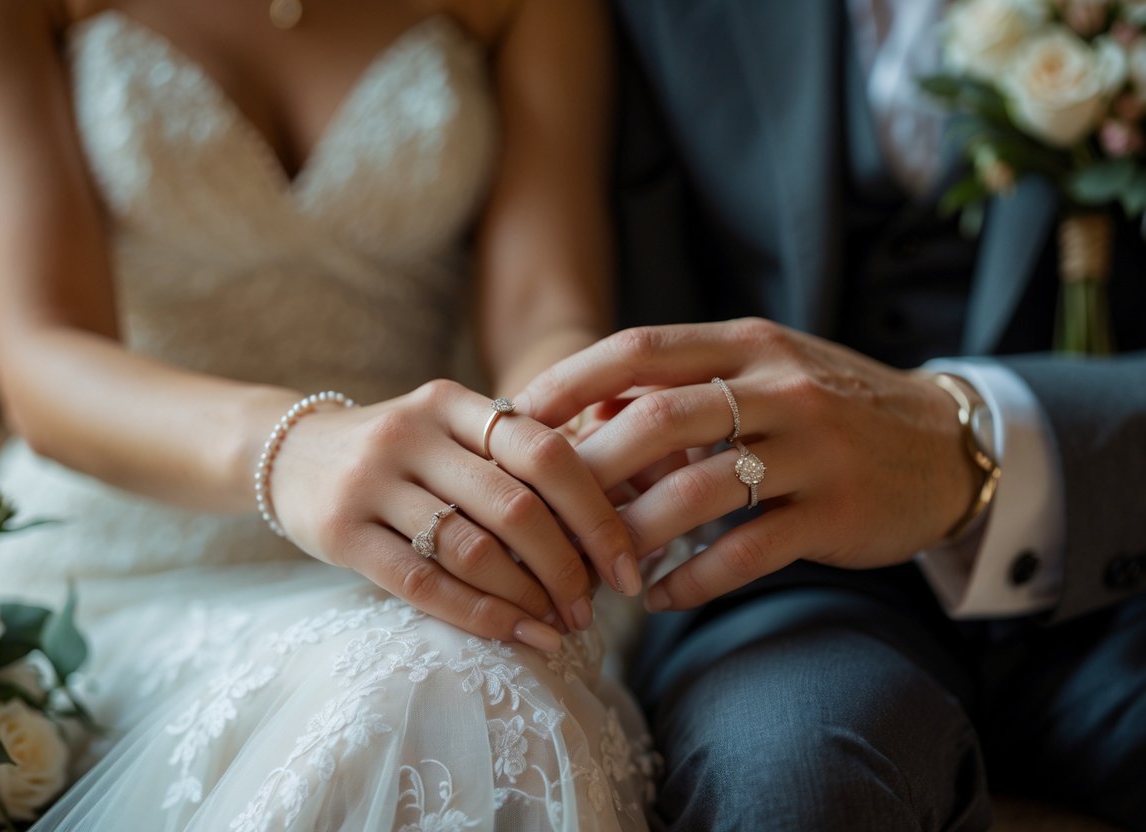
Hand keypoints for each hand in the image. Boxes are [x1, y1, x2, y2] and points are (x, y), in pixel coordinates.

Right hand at [268, 380, 641, 650]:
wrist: (286, 452)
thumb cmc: (395, 451)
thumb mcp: (448, 429)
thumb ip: (512, 454)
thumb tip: (612, 511)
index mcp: (453, 401)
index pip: (545, 452)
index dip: (597, 513)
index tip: (628, 564)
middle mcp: (412, 433)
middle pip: (516, 504)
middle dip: (568, 565)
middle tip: (591, 606)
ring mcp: (371, 481)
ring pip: (471, 548)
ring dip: (527, 597)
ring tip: (557, 626)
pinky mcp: (339, 531)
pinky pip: (422, 582)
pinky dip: (478, 615)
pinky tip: (513, 635)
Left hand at [518, 319, 978, 611]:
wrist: (947, 444)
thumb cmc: (830, 407)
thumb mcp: (761, 372)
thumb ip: (678, 385)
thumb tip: (583, 414)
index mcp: (748, 344)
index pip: (640, 350)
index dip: (569, 382)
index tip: (515, 419)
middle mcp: (780, 387)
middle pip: (658, 419)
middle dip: (588, 468)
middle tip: (541, 509)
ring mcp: (813, 451)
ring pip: (699, 491)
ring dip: (634, 533)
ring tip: (596, 564)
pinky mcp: (836, 514)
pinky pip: (746, 553)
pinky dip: (692, 580)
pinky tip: (659, 597)